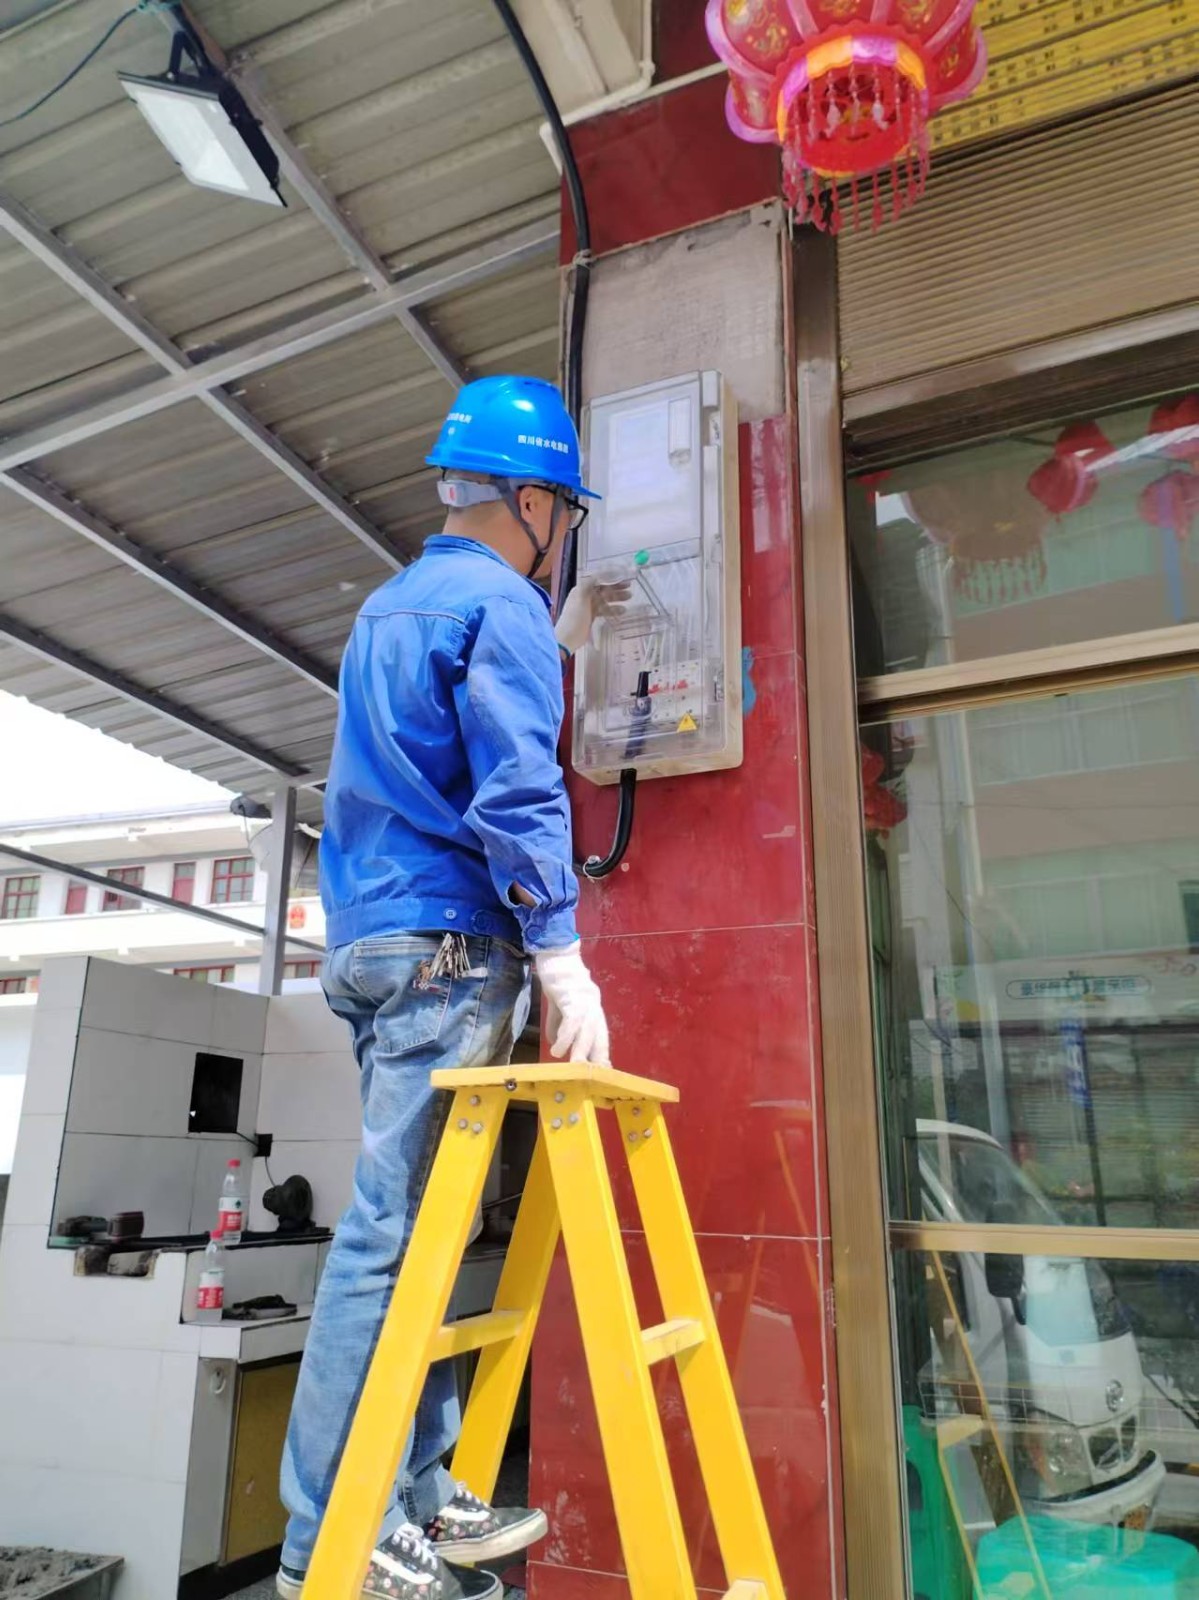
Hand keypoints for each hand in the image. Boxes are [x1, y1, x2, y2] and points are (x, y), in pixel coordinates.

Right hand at [534, 943, 609, 1064]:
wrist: (553, 951)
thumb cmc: (556, 976)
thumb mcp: (557, 1003)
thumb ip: (558, 1022)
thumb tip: (555, 1043)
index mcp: (592, 1005)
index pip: (601, 1032)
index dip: (602, 1052)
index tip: (603, 1070)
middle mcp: (593, 1003)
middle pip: (599, 1034)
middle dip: (598, 1056)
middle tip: (596, 1077)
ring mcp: (584, 999)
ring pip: (588, 1031)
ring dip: (581, 1051)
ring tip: (576, 1068)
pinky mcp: (571, 996)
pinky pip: (571, 1022)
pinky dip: (565, 1038)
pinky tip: (557, 1050)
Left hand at [554, 575, 632, 656]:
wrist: (567, 639)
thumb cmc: (574, 618)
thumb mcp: (581, 598)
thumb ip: (588, 585)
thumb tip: (597, 574)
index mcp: (581, 589)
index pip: (598, 579)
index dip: (610, 577)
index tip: (622, 576)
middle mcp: (584, 596)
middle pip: (603, 589)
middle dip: (616, 587)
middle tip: (630, 586)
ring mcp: (588, 606)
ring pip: (605, 599)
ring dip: (616, 598)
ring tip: (629, 597)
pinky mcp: (591, 616)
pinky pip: (604, 610)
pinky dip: (612, 609)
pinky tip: (622, 611)